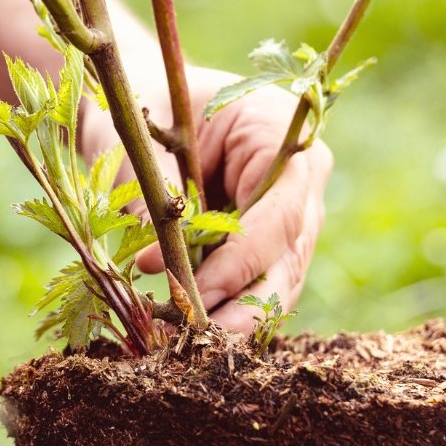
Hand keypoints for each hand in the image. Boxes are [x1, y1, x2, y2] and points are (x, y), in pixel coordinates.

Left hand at [86, 67, 331, 334]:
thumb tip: (158, 262)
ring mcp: (293, 213)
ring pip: (279, 280)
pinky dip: (227, 308)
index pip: (278, 213)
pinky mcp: (273, 242)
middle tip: (201, 340)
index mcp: (279, 132)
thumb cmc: (147, 104)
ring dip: (235, 315)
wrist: (149, 105)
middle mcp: (301, 176)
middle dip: (246, 305)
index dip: (240, 262)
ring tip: (188, 341)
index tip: (193, 295)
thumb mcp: (144, 140)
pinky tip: (190, 331)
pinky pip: (259, 283)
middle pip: (289, 256)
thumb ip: (158, 195)